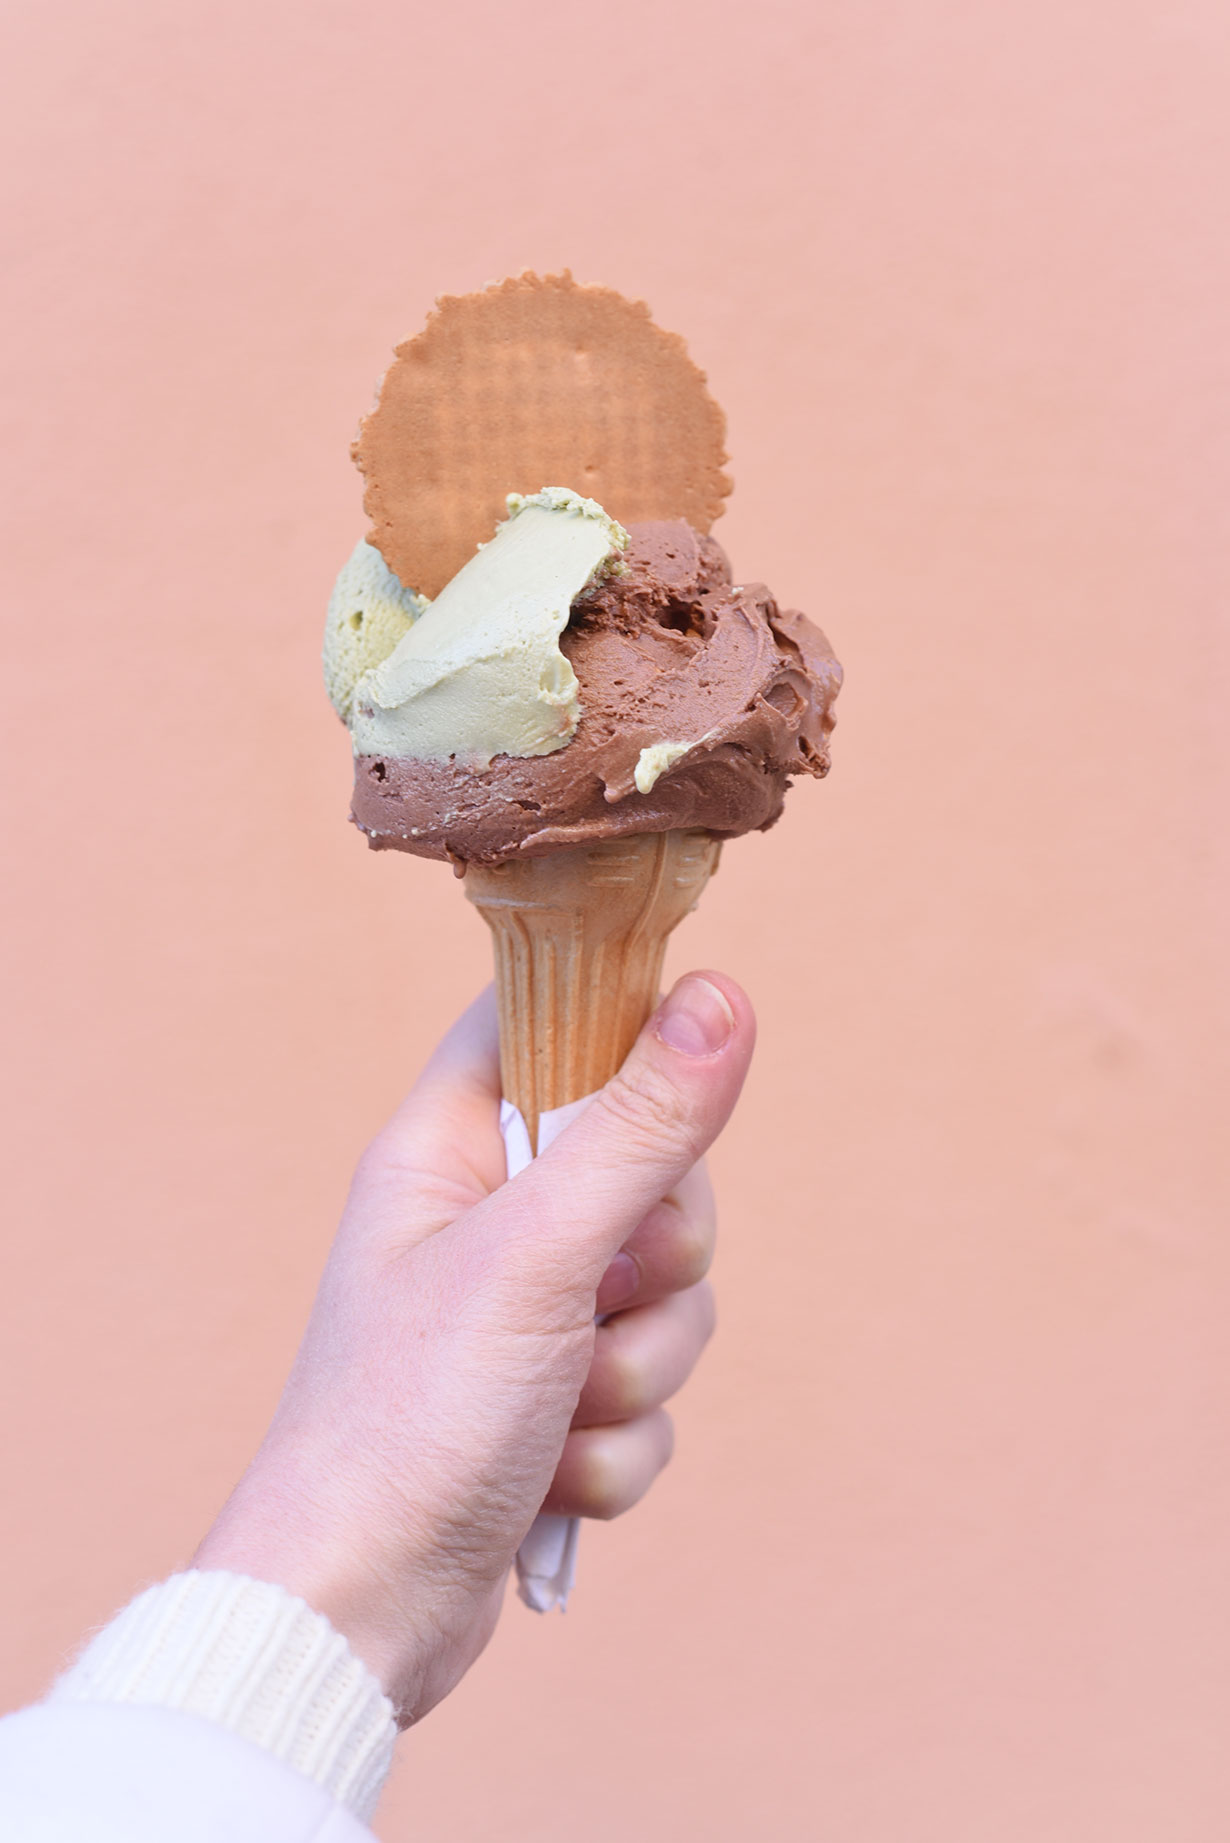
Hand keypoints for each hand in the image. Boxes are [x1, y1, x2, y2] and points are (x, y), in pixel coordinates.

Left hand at [195, 971, 754, 1723]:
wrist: (357, 1613)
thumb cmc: (408, 1418)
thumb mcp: (537, 1254)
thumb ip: (637, 1126)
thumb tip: (721, 995)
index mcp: (449, 1146)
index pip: (545, 1019)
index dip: (621, 1029)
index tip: (674, 1081)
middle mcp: (486, 1218)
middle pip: (644, 1168)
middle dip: (655, 1257)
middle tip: (600, 1294)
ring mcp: (520, 1315)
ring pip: (662, 1294)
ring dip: (636, 1368)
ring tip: (558, 1412)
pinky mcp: (549, 1402)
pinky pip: (646, 1389)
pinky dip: (616, 1441)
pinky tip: (549, 1476)